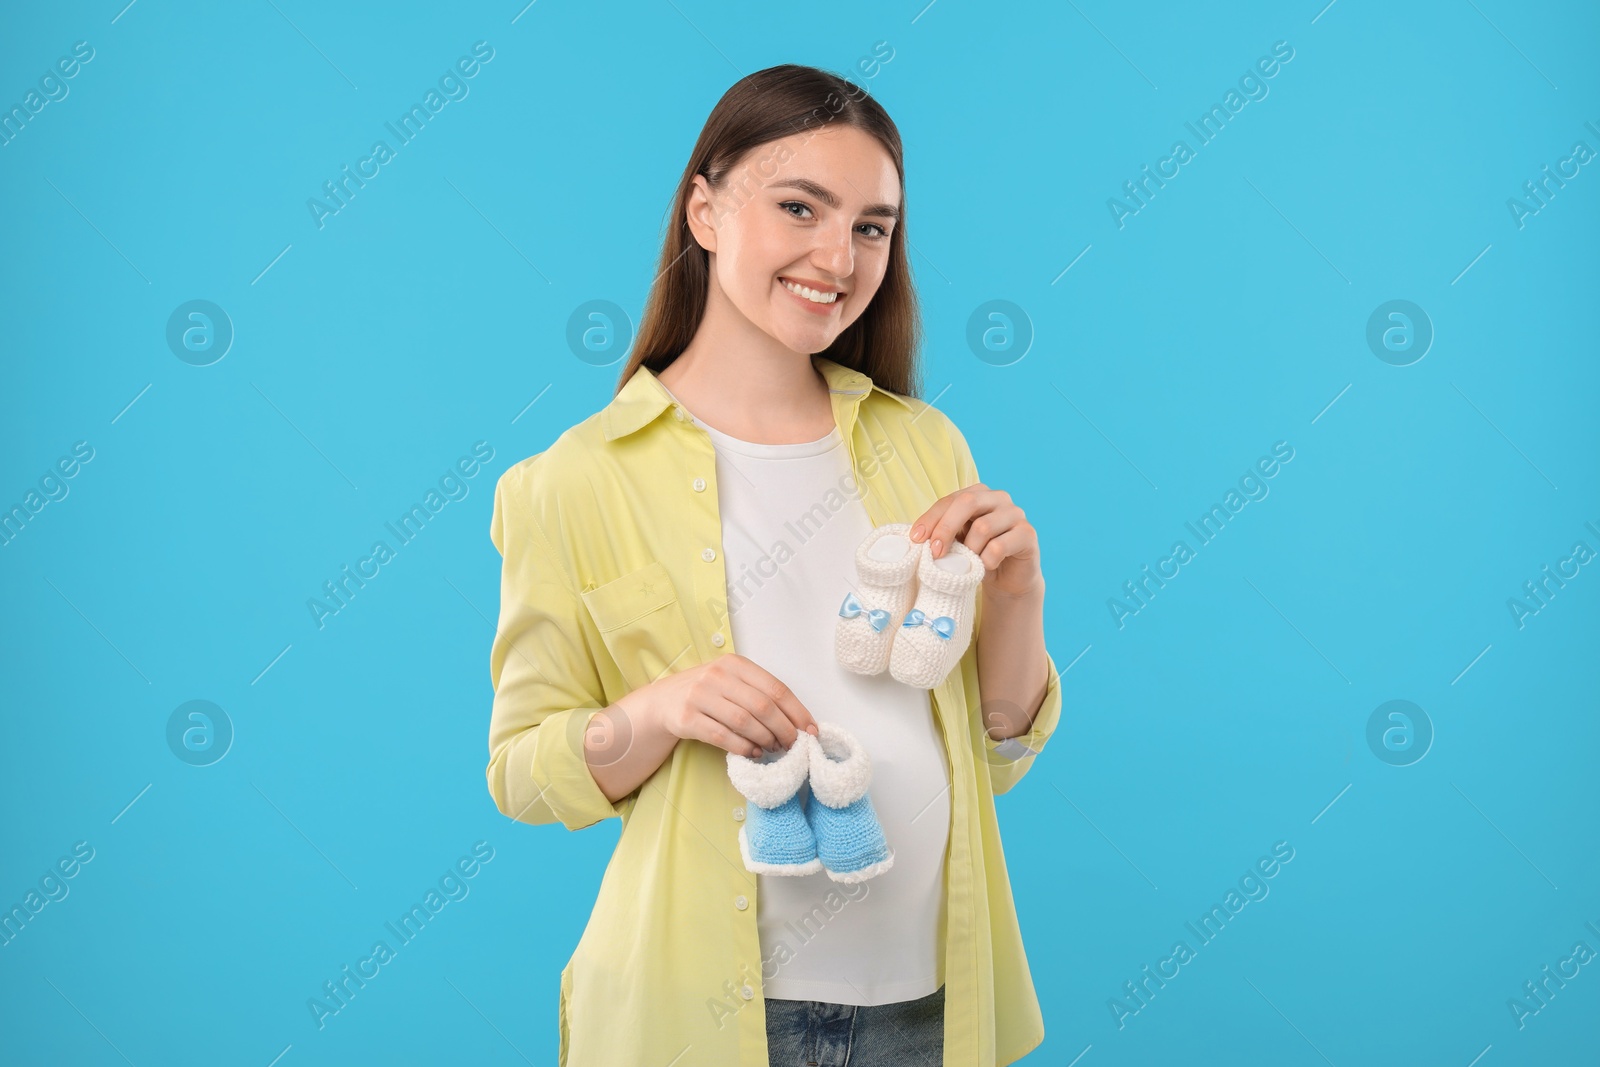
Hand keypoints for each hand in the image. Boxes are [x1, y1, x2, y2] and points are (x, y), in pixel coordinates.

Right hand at [645, 654, 818, 758]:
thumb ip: (759, 694)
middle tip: (792, 744)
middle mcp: (717, 675)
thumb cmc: (706, 693)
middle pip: (762, 706)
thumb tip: (797, 722)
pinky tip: (753, 752)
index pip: (775, 687)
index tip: (811, 730)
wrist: (662, 702)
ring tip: (773, 748)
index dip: (797, 711)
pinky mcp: (686, 718)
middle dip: (783, 729)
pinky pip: (722, 736)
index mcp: (735, 664)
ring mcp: (699, 695)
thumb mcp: (731, 682)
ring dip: (764, 739)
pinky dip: (742, 747)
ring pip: (744, 721)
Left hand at [909, 482, 1042, 598]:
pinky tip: (985, 568)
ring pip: (983, 527)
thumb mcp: (957, 542)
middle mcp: (999, 498)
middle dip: (946, 528)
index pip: (950, 500)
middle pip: (968, 502)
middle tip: (934, 552)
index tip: (915, 539)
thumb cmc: (978, 557)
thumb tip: (917, 536)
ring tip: (967, 563)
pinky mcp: (1028, 534)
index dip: (931, 518)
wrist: (1009, 580)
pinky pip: (999, 546)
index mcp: (979, 494)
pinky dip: (986, 561)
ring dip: (969, 550)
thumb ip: (942, 532)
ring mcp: (1016, 514)